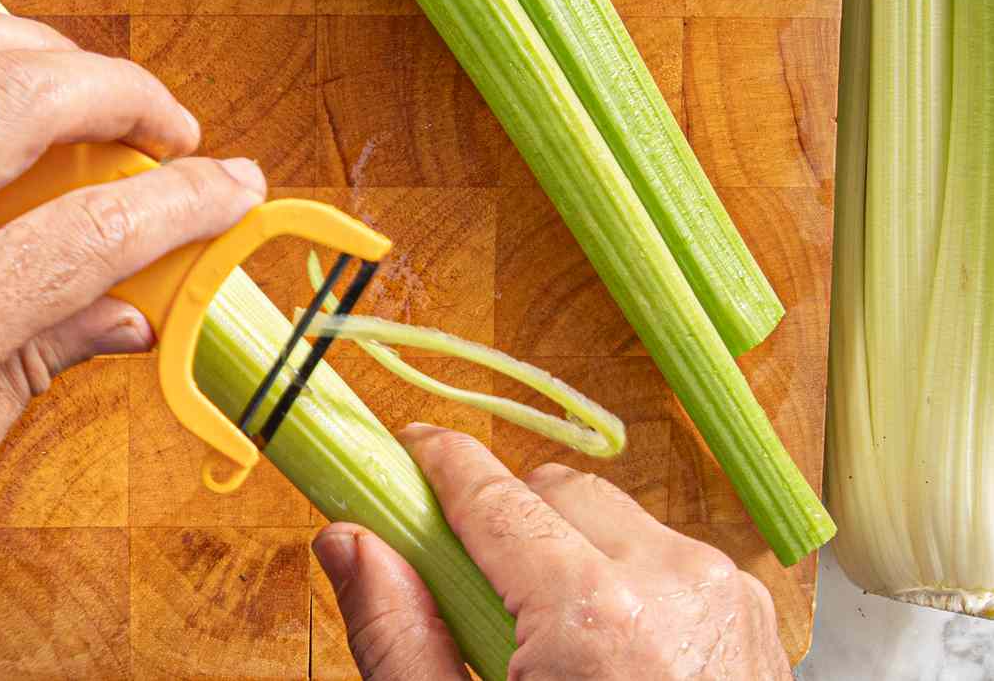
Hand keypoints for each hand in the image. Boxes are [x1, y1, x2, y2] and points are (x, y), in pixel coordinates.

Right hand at [314, 425, 791, 679]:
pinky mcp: (753, 610)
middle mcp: (672, 583)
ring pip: (611, 514)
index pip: (495, 494)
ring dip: (563, 546)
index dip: (438, 463)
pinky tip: (604, 649)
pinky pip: (662, 552)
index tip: (404, 451)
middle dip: (502, 519)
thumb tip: (348, 542)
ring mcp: (724, 593)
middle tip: (465, 581)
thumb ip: (399, 639)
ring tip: (543, 632)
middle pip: (554, 492)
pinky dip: (621, 575)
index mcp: (597, 620)